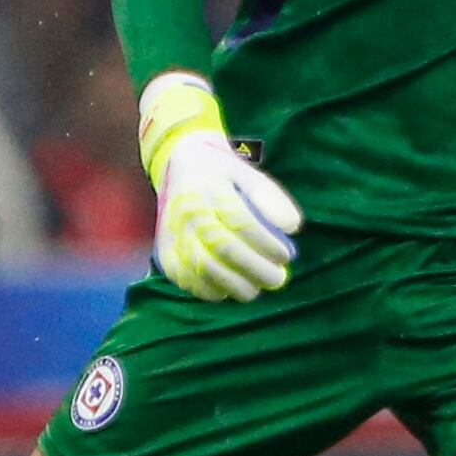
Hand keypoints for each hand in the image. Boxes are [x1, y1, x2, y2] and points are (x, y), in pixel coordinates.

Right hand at [140, 74, 301, 301]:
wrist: (179, 165)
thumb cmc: (221, 172)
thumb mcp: (247, 172)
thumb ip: (269, 196)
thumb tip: (291, 227)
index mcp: (210, 187)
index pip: (241, 221)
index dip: (266, 244)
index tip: (286, 256)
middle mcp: (188, 210)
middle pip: (224, 248)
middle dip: (256, 269)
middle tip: (278, 279)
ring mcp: (172, 232)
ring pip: (204, 268)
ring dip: (235, 285)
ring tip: (256, 287)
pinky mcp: (164, 251)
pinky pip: (186, 278)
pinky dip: (210, 290)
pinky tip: (229, 290)